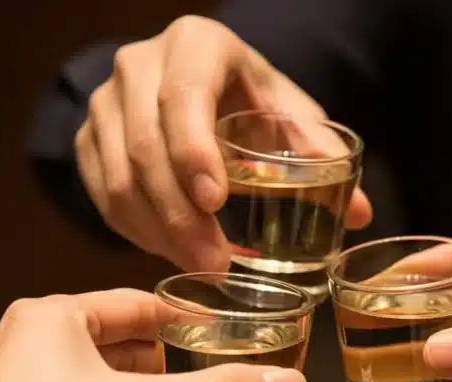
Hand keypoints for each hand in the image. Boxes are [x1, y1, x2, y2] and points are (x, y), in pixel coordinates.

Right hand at [75, 16, 372, 271]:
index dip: (193, 150)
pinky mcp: (88, 139)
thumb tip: (363, 212)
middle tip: (214, 261)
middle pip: (145, 145)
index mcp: (195, 45)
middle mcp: (138, 65)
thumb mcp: (287, 112)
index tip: (215, 201)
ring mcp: (105, 103)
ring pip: (118, 177)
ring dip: (157, 232)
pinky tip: (169, 251)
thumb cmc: (249, 99)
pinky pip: (101, 195)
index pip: (182, 95)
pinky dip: (135, 231)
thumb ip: (319, 153)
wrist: (195, 86)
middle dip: (179, 214)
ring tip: (198, 266)